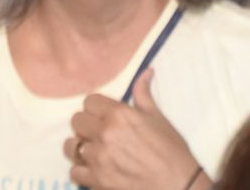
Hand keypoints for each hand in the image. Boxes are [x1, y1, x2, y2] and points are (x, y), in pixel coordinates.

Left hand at [65, 69, 200, 189]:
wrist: (178, 184)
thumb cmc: (171, 151)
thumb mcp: (158, 118)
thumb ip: (144, 94)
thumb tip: (146, 71)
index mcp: (119, 115)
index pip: (89, 101)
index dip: (96, 107)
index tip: (103, 114)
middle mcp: (105, 134)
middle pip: (77, 121)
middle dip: (86, 125)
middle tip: (99, 132)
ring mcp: (98, 159)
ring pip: (71, 146)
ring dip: (80, 147)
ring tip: (93, 150)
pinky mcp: (97, 181)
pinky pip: (75, 171)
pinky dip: (82, 170)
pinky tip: (94, 169)